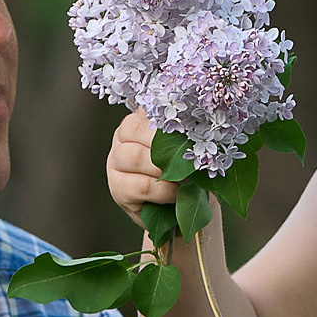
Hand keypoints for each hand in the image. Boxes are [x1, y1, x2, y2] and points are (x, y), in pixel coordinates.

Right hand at [107, 109, 178, 228]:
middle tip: (188, 156)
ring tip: (183, 178)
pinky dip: (164, 190)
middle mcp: (122, 137)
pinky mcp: (118, 189)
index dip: (169, 117)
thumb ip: (187, 133)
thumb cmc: (187, 172)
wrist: (181, 208)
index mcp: (140, 119)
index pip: (146, 108)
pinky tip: (176, 194)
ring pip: (133, 156)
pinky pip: (141, 185)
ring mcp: (115, 162)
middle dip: (164, 143)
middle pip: (133, 128)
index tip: (190, 127)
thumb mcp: (189, 148)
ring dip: (163, 168)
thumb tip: (201, 124)